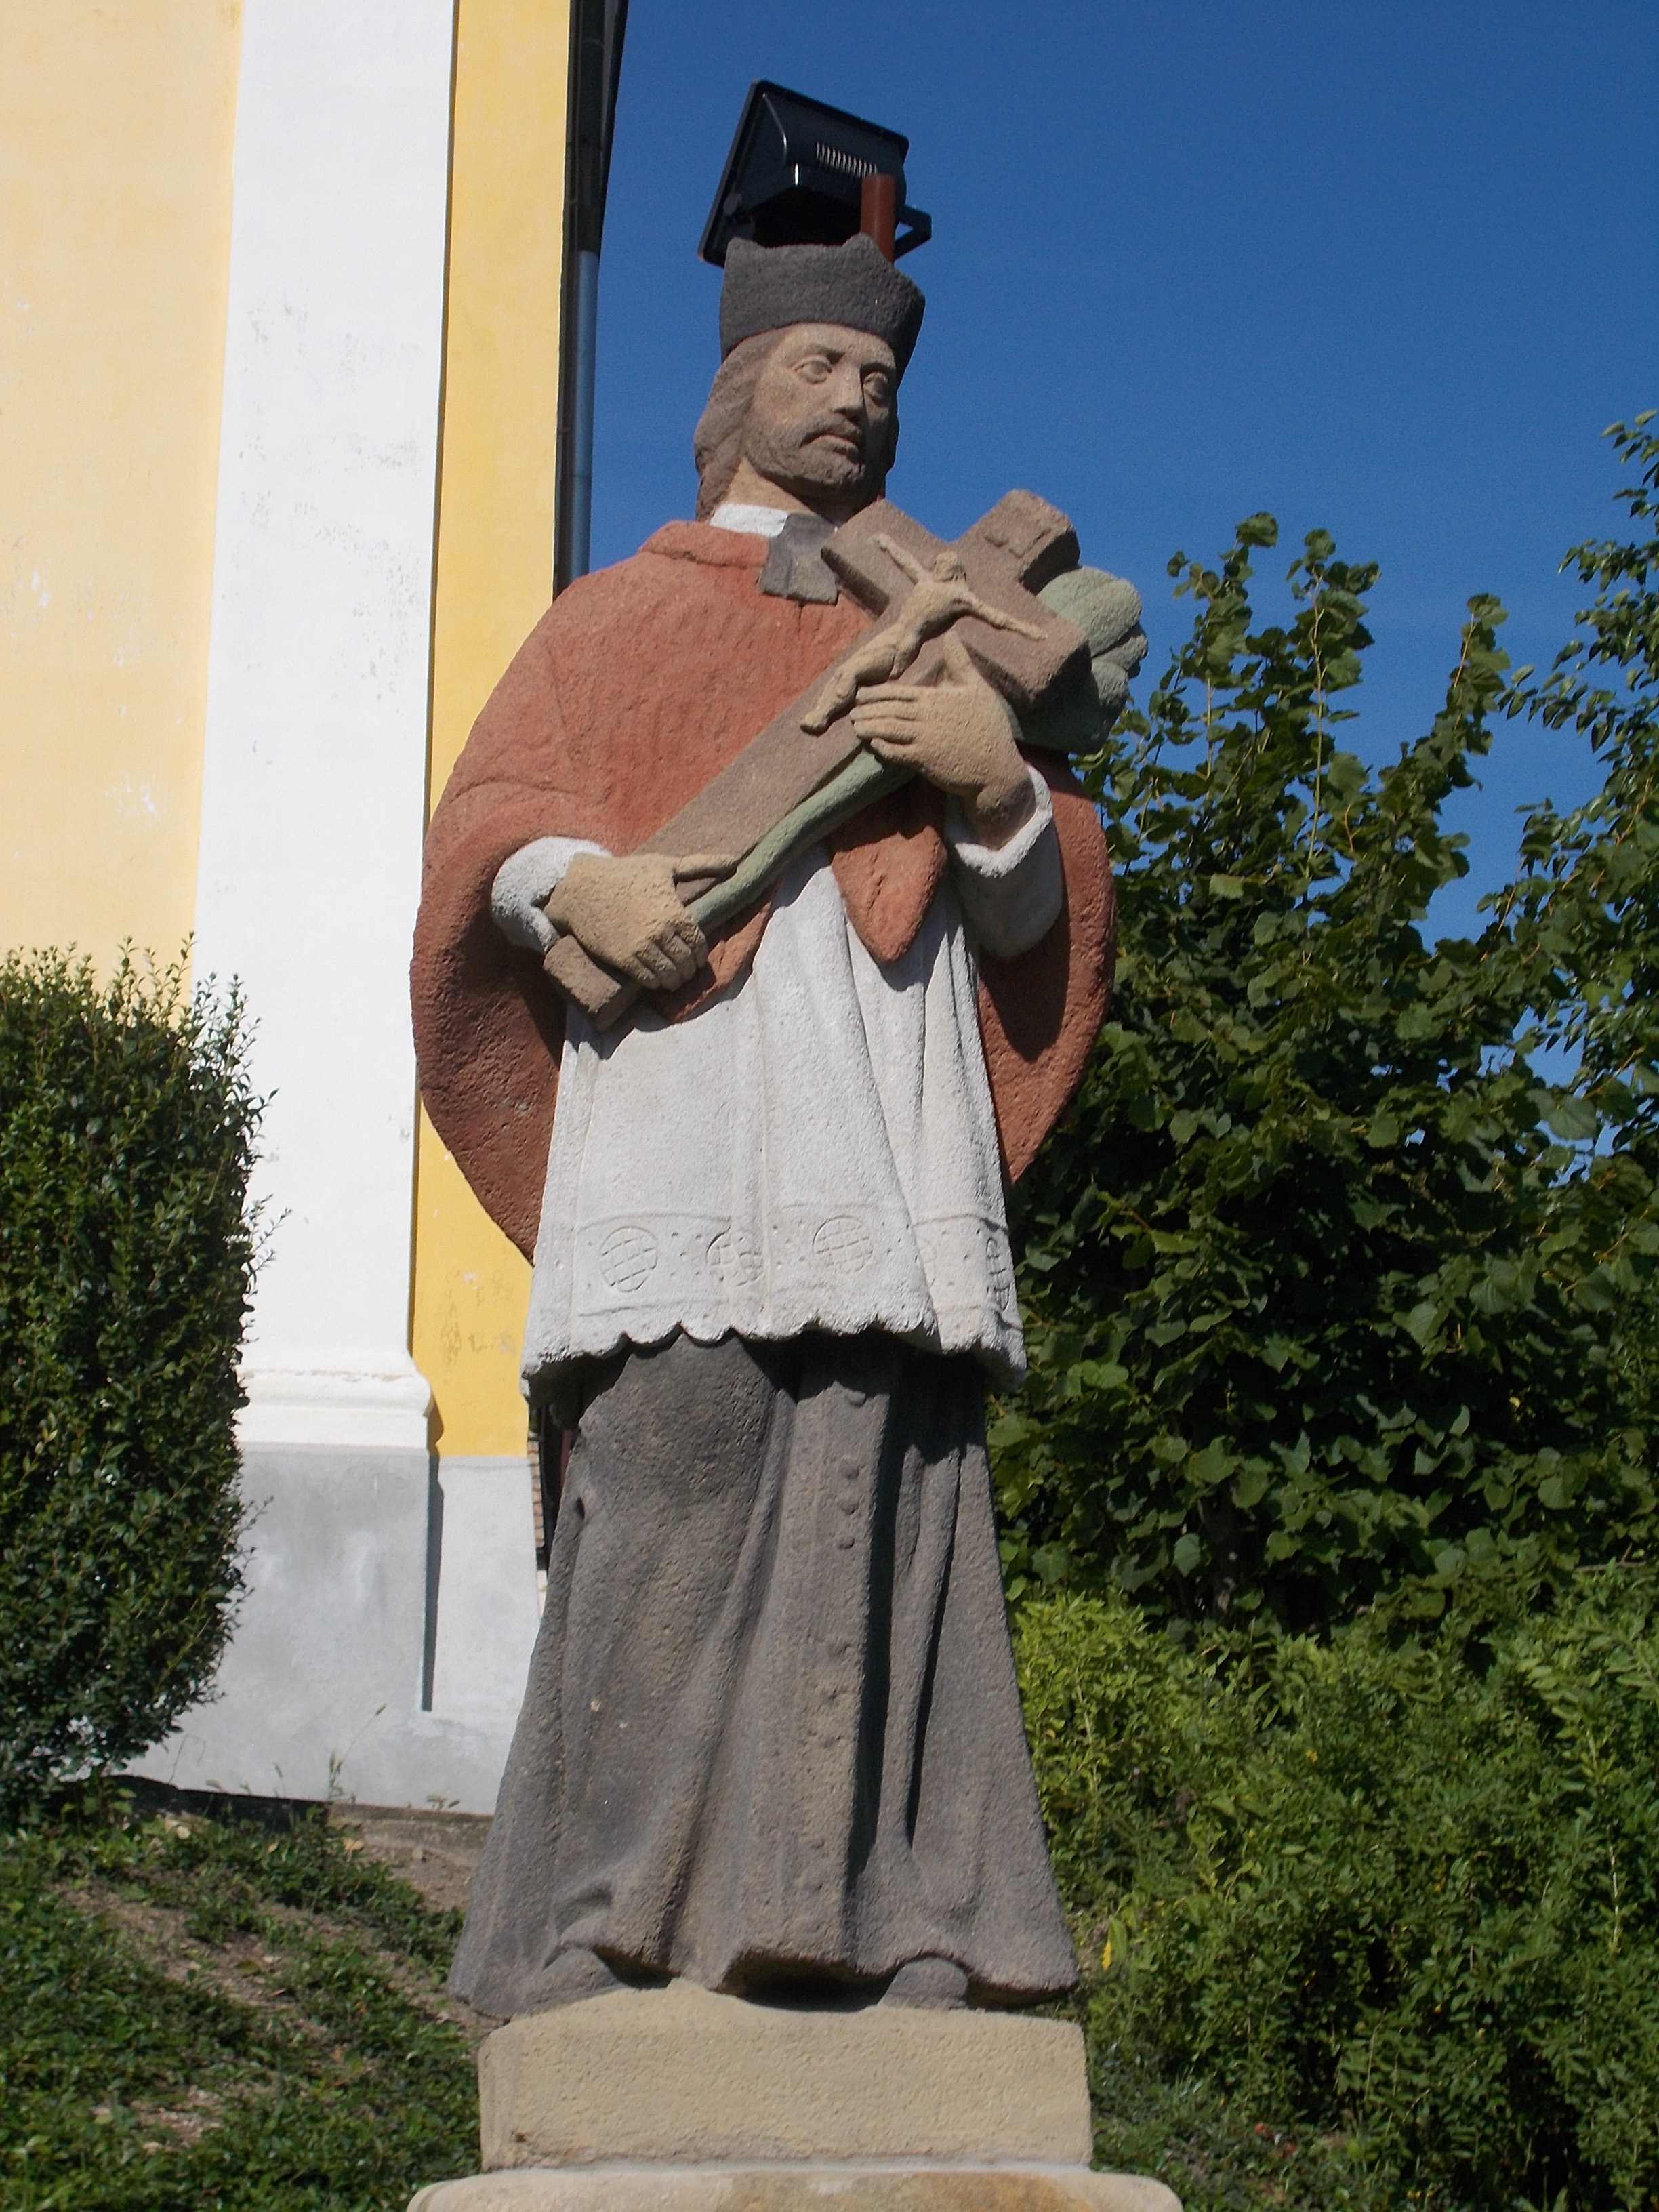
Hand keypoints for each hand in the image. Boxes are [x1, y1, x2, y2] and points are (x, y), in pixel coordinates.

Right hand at [543, 851, 733, 990]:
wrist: (582, 889)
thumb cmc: (626, 873)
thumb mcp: (665, 865)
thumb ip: (702, 865)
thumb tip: (735, 861)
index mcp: (675, 912)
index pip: (699, 945)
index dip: (700, 955)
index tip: (696, 956)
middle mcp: (661, 933)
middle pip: (686, 964)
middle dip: (689, 970)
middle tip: (686, 970)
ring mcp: (642, 948)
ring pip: (670, 977)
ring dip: (675, 981)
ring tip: (673, 978)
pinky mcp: (623, 960)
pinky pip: (649, 981)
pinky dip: (657, 984)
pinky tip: (656, 979)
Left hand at [848, 636, 1035, 845]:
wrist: (996, 767)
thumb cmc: (989, 727)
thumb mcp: (978, 690)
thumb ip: (960, 664)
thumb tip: (952, 635)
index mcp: (935, 699)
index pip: (898, 692)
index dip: (876, 693)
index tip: (860, 693)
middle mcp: (925, 718)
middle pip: (888, 711)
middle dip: (867, 710)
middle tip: (851, 711)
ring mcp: (923, 740)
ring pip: (888, 730)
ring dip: (869, 728)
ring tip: (856, 727)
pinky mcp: (924, 762)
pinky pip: (896, 753)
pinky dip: (882, 748)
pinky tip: (873, 745)